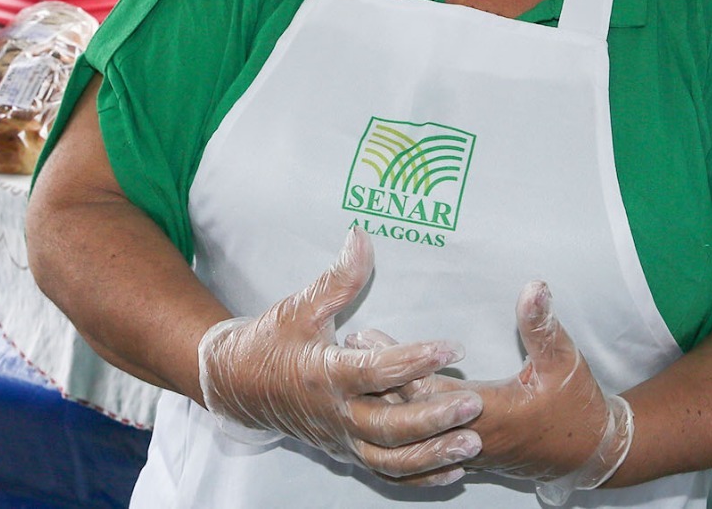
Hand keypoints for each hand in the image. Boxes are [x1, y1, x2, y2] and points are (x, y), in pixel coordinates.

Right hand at [196, 228, 483, 483]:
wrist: (238, 385)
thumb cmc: (272, 341)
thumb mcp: (301, 305)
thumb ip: (338, 277)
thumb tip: (361, 235)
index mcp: (323, 374)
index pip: (375, 370)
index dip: (415, 359)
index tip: (452, 347)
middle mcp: (334, 414)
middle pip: (388, 426)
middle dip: (432, 418)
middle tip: (473, 402)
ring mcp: (341, 439)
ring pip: (389, 458)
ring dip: (432, 454)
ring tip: (471, 444)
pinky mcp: (346, 452)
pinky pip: (385, 472)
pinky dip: (419, 476)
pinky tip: (453, 471)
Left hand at [349, 282, 633, 504]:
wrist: (589, 452)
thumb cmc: (576, 404)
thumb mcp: (564, 360)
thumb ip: (543, 325)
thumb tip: (534, 286)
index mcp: (491, 413)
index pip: (428, 390)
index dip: (395, 364)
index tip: (367, 336)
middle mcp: (471, 437)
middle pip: (409, 412)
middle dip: (375, 381)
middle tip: (346, 347)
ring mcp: (467, 451)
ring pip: (412, 433)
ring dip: (382, 403)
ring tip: (354, 371)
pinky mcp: (467, 455)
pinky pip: (422, 448)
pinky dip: (398, 430)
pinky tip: (378, 412)